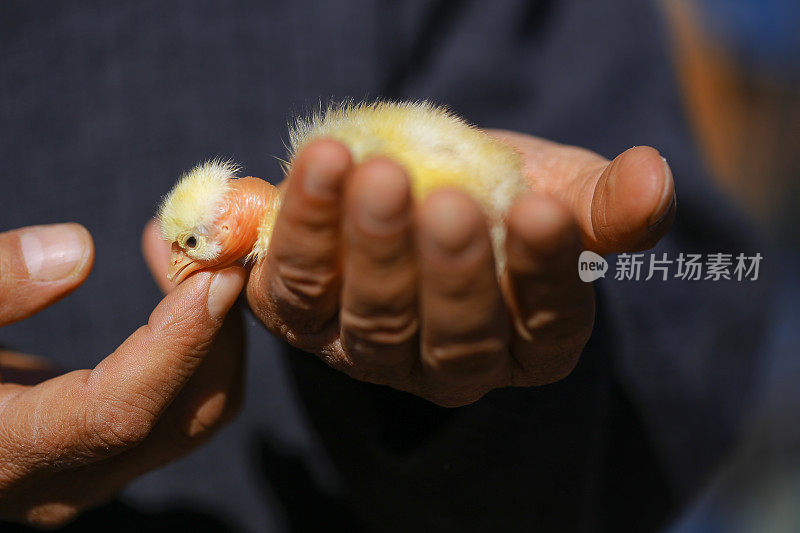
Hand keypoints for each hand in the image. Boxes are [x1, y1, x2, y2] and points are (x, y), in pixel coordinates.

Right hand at [0, 222, 244, 527]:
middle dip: (216, 331)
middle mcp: (58, 483)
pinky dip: (194, 346)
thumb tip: (78, 250)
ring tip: (195, 257)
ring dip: (213, 334)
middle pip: (182, 417)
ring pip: (194, 414)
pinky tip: (178, 288)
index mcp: (0, 455)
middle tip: (213, 249)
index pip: (117, 411)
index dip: (175, 344)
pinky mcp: (101, 450)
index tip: (216, 276)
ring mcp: (88, 473)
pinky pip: (178, 405)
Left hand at [246, 133, 674, 406]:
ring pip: (373, 320)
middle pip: (454, 339)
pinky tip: (321, 166)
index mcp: (530, 345)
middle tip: (448, 201)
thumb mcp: (558, 193)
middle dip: (450, 272)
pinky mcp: (302, 318)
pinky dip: (302, 226)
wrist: (414, 188)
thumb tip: (657, 177)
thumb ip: (604, 201)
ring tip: (377, 176)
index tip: (540, 210)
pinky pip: (297, 285)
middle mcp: (450, 367)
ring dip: (372, 248)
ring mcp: (370, 351)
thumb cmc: (498, 197)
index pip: (547, 324)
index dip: (546, 272)